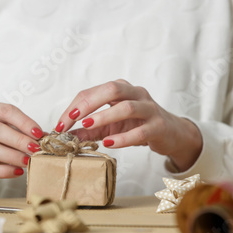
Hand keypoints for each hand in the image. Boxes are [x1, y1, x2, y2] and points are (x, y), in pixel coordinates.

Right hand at [0, 102, 42, 197]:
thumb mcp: (11, 131)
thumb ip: (26, 132)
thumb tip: (46, 137)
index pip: (5, 111)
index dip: (23, 122)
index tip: (38, 133)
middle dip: (18, 140)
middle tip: (35, 149)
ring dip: (12, 156)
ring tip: (27, 161)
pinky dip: (3, 171)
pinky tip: (17, 171)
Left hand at [55, 79, 202, 171]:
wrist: (171, 134)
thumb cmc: (138, 125)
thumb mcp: (110, 127)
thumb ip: (90, 130)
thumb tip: (67, 135)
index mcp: (121, 89)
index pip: (94, 91)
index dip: (75, 105)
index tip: (61, 123)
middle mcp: (136, 93)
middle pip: (112, 89)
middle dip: (89, 103)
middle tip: (73, 118)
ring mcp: (149, 108)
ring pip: (127, 107)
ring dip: (105, 116)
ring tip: (88, 126)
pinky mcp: (158, 126)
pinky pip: (140, 131)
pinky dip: (123, 137)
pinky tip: (110, 143)